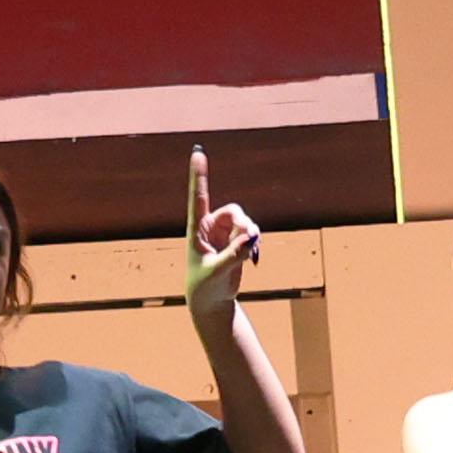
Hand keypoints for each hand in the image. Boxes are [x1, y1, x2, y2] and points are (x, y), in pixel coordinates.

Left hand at [184, 147, 261, 323]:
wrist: (211, 301)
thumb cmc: (206, 288)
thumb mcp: (218, 273)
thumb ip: (234, 255)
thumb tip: (252, 238)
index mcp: (197, 230)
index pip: (198, 198)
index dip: (199, 175)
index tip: (198, 152)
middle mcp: (210, 227)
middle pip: (234, 212)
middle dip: (245, 224)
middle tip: (250, 239)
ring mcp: (224, 234)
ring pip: (245, 222)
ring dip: (251, 235)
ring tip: (251, 254)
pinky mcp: (235, 242)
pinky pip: (251, 234)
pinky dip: (255, 244)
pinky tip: (254, 259)